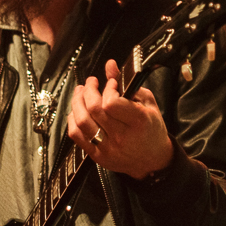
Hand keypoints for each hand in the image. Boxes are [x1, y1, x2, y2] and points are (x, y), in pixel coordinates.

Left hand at [68, 59, 173, 179]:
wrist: (152, 160)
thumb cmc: (151, 128)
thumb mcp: (146, 102)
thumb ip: (127, 82)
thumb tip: (110, 65)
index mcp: (138, 122)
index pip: (112, 103)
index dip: (108, 89)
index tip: (111, 84)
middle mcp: (122, 137)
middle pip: (94, 109)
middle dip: (89, 90)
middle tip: (91, 82)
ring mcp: (108, 148)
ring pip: (82, 122)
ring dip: (77, 102)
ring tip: (81, 92)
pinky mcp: (98, 156)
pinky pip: (77, 136)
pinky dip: (73, 120)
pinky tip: (77, 110)